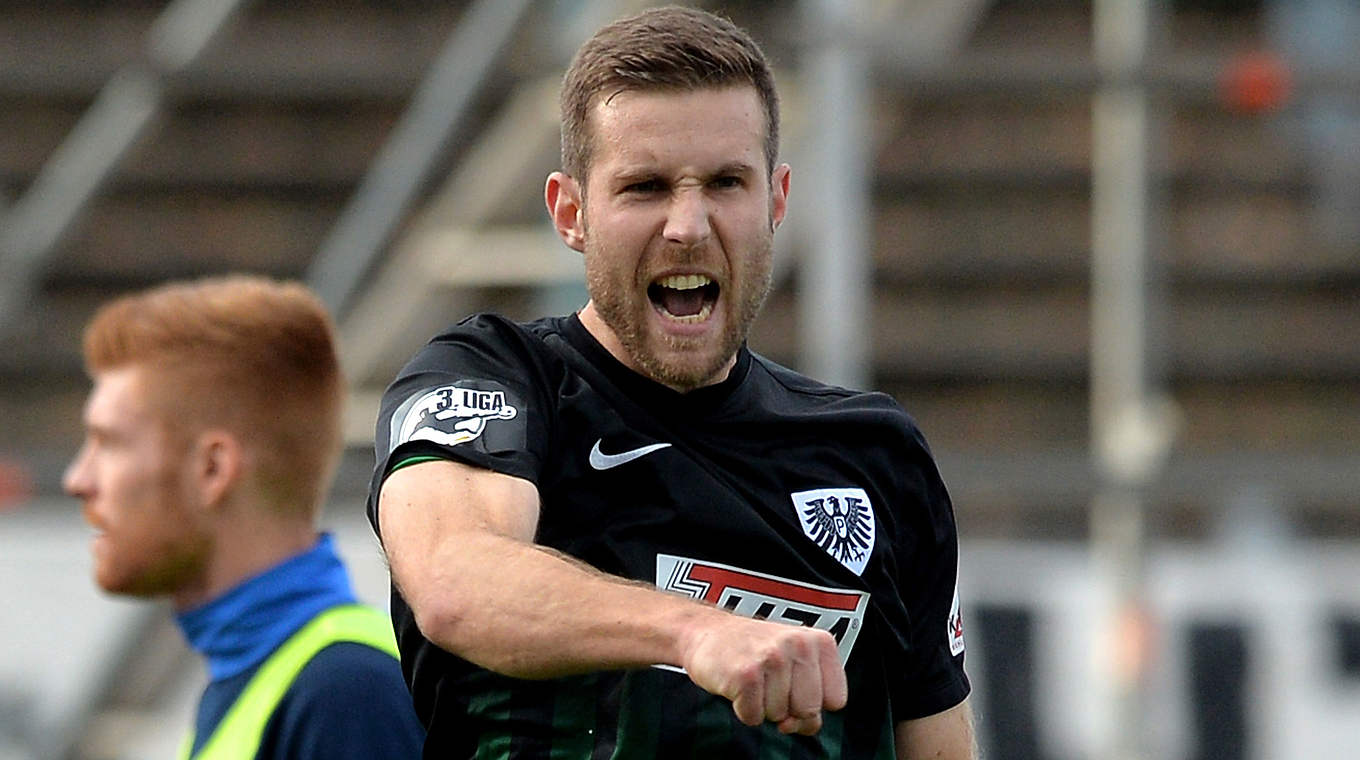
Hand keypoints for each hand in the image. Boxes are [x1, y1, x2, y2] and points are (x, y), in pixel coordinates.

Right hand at [679, 614, 847, 734]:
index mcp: (819, 642)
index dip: (813, 704)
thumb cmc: (756, 652)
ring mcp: (772, 658)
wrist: (707, 632)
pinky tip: (737, 684)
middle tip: (769, 683)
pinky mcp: (746, 675)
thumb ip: (811, 699)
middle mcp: (799, 645)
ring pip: (780, 716)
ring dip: (763, 706)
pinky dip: (743, 709)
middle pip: (809, 711)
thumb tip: (796, 726)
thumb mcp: (795, 665)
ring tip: (753, 679)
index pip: (836, 700)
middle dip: (788, 708)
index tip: (794, 687)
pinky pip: (754, 717)